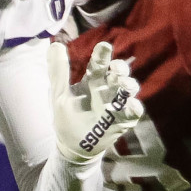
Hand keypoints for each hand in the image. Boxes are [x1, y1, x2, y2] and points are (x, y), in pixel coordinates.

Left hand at [48, 40, 141, 164]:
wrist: (72, 146)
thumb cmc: (67, 118)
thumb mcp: (59, 94)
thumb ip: (58, 72)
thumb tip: (55, 44)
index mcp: (93, 81)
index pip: (100, 63)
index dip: (103, 54)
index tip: (104, 46)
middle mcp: (107, 89)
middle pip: (119, 73)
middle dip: (121, 68)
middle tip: (115, 68)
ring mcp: (116, 104)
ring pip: (130, 89)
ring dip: (130, 84)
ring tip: (124, 84)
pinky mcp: (122, 120)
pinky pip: (134, 112)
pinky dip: (135, 107)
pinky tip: (132, 105)